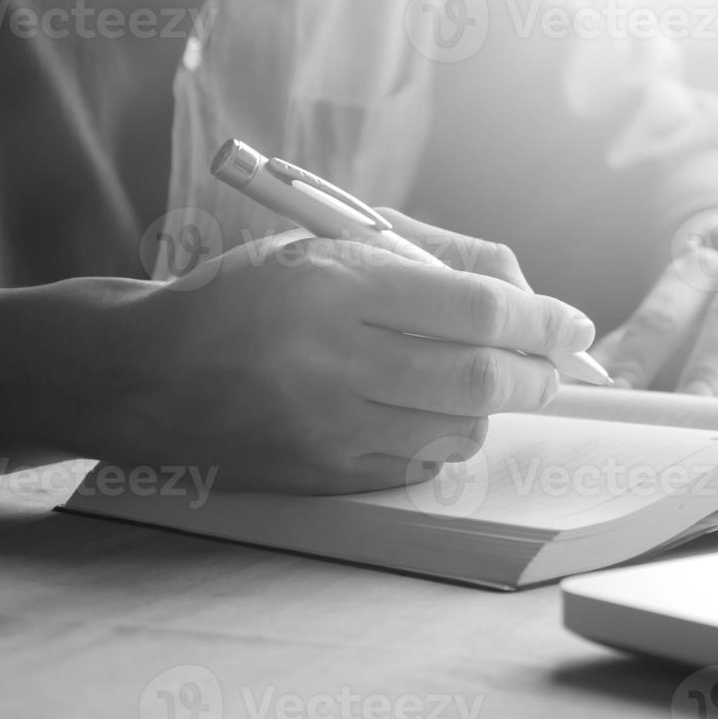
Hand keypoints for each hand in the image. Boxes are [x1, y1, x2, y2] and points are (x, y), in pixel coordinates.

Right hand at [97, 213, 593, 493]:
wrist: (143, 372)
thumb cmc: (245, 294)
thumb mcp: (325, 243)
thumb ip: (426, 256)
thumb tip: (522, 289)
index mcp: (333, 284)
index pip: (472, 306)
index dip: (540, 317)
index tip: (573, 324)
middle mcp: (331, 359)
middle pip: (477, 377)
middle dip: (536, 371)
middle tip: (556, 364)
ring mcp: (326, 427)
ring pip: (458, 429)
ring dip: (492, 406)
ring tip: (481, 380)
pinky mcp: (322, 475)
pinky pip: (419, 465)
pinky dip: (445, 438)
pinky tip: (427, 412)